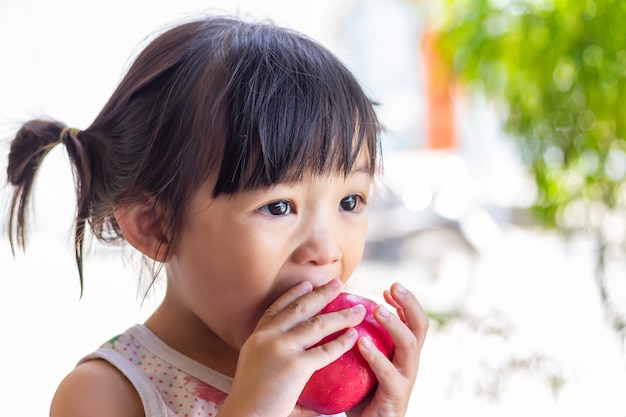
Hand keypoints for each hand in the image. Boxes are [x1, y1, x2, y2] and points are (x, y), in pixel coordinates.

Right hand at [217, 279, 366, 416]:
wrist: (245, 416)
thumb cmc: (252, 402)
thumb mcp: (257, 368)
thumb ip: (277, 358)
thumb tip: (301, 359)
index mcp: (257, 337)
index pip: (277, 308)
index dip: (293, 294)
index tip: (308, 284)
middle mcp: (268, 336)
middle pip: (300, 308)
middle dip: (321, 294)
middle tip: (337, 283)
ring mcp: (281, 348)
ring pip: (317, 325)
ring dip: (341, 315)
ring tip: (357, 309)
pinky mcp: (295, 365)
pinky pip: (325, 351)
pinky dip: (342, 342)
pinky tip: (354, 336)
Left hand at [348, 283, 428, 416]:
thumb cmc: (358, 393)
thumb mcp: (359, 362)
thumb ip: (354, 340)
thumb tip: (335, 310)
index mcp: (402, 352)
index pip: (412, 321)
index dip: (405, 302)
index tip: (389, 288)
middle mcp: (409, 363)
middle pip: (420, 327)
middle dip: (410, 304)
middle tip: (393, 287)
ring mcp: (405, 379)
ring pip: (409, 346)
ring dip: (394, 325)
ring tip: (378, 309)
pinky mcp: (396, 397)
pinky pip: (389, 374)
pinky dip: (376, 356)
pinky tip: (361, 343)